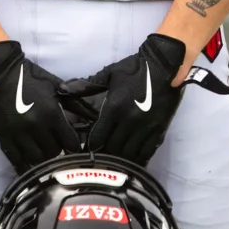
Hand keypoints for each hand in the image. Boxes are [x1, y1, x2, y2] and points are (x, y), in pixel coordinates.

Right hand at [0, 40, 94, 172]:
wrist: (1, 72)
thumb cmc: (31, 77)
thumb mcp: (56, 86)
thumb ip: (77, 103)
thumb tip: (96, 116)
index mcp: (52, 113)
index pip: (70, 143)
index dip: (75, 148)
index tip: (76, 149)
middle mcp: (37, 127)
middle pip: (55, 154)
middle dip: (61, 155)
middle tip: (63, 155)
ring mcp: (19, 135)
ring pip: (37, 160)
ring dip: (45, 162)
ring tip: (48, 162)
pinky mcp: (5, 138)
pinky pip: (17, 161)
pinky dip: (26, 167)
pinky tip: (32, 170)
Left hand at [57, 34, 185, 165]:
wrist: (165, 65)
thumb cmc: (135, 68)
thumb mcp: (110, 73)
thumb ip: (87, 85)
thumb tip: (63, 89)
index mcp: (114, 108)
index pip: (98, 137)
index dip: (91, 146)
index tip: (87, 151)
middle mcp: (128, 122)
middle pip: (112, 148)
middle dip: (105, 155)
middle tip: (100, 159)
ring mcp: (145, 128)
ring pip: (129, 154)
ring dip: (120, 160)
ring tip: (114, 163)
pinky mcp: (158, 131)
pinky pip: (146, 152)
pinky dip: (138, 159)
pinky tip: (133, 162)